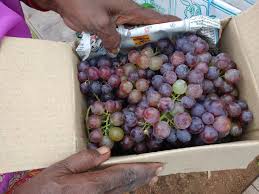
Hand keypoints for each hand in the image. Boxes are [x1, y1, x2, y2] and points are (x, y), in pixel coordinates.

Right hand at [14, 147, 162, 193]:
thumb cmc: (43, 189)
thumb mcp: (60, 169)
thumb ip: (84, 159)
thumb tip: (107, 151)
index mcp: (92, 185)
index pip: (124, 174)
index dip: (142, 169)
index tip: (156, 165)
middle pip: (127, 185)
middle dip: (145, 176)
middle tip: (159, 170)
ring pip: (124, 191)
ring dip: (139, 183)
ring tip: (151, 177)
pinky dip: (127, 188)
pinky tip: (131, 185)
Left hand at [35, 0, 179, 51]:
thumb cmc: (83, 4)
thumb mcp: (100, 23)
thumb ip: (111, 38)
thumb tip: (116, 49)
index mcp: (129, 10)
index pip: (154, 17)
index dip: (168, 22)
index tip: (182, 27)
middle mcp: (126, 15)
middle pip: (145, 29)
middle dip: (154, 39)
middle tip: (166, 53)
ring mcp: (116, 21)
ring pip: (131, 34)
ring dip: (137, 45)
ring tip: (146, 59)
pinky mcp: (106, 26)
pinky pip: (118, 37)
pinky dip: (121, 46)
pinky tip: (123, 56)